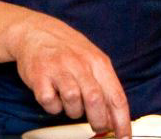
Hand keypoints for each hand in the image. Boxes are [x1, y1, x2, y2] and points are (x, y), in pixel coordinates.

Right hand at [3, 12, 130, 137]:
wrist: (36, 31)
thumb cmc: (67, 49)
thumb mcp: (92, 60)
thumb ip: (104, 86)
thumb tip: (113, 118)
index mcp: (98, 62)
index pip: (115, 96)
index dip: (122, 121)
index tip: (124, 137)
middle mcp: (79, 64)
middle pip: (95, 100)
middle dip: (98, 121)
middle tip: (97, 126)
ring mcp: (58, 69)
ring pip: (72, 102)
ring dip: (74, 111)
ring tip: (71, 104)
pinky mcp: (39, 76)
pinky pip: (50, 102)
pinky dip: (53, 107)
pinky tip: (54, 97)